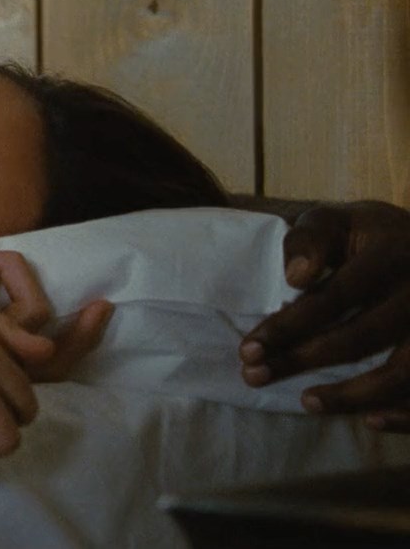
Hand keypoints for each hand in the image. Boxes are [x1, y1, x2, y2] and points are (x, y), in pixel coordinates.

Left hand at [240, 200, 409, 430]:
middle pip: (362, 337)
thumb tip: (296, 277)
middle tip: (254, 376)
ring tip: (306, 402)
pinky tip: (371, 421)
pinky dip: (405, 414)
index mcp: (392, 253)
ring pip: (403, 371)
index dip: (288, 326)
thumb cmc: (369, 237)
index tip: (247, 349)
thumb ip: (309, 239)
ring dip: (353, 395)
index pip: (334, 297)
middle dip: (303, 360)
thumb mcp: (337, 222)